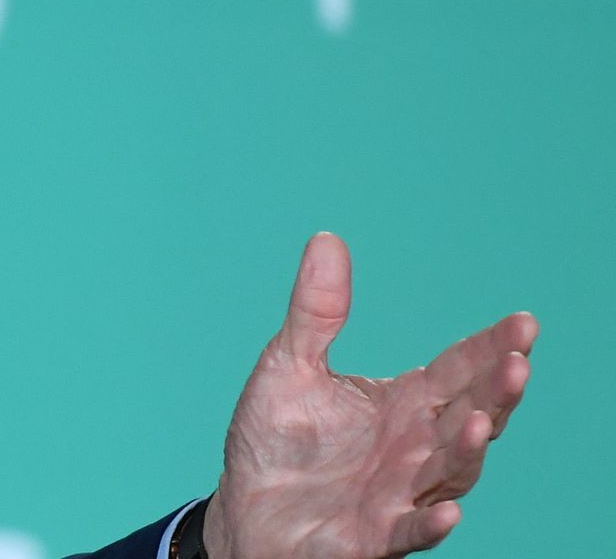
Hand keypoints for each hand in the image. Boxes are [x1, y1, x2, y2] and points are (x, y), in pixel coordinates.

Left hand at [203, 233, 535, 558]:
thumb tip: (327, 238)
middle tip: (516, 363)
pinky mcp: (372, 534)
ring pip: (449, 472)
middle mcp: (413, 447)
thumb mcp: (289, 365)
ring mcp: (398, 492)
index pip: (457, 370)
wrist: (243, 508)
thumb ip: (316, 311)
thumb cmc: (276, 441)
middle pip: (468, 416)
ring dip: (466, 450)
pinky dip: (429, 521)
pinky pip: (408, 529)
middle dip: (494, 392)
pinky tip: (447, 512)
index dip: (490, 348)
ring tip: (478, 420)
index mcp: (402, 404)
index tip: (523, 323)